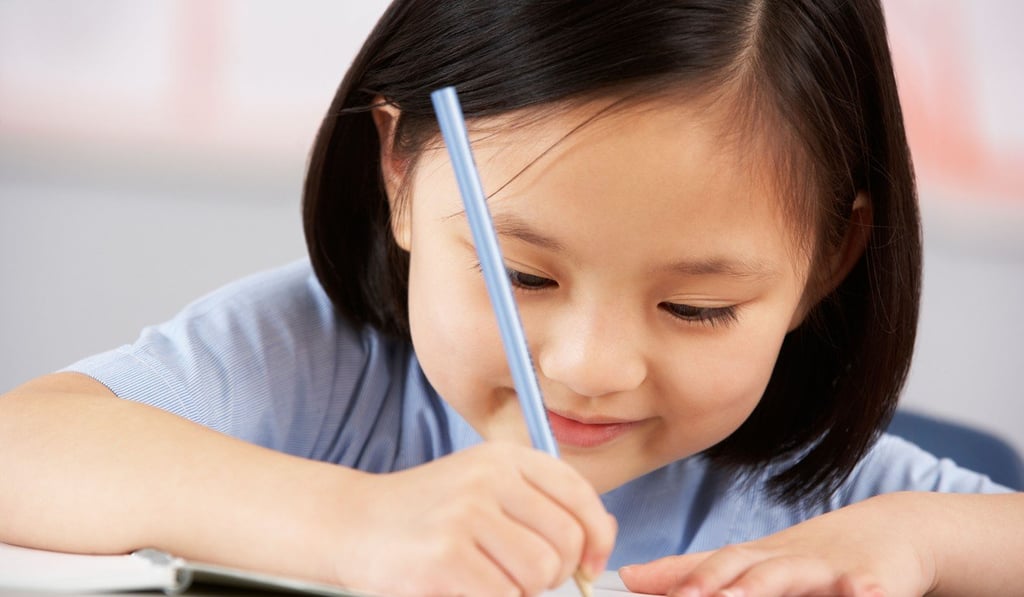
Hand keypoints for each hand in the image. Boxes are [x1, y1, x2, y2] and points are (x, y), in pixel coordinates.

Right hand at [324, 442, 616, 595]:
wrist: (354, 522)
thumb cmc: (427, 512)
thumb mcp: (485, 486)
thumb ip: (540, 502)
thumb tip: (604, 533)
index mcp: (504, 457)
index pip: (579, 494)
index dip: (597, 535)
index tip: (590, 561)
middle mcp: (487, 478)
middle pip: (565, 541)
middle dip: (556, 571)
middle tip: (526, 577)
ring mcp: (464, 516)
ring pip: (539, 572)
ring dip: (523, 590)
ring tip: (492, 579)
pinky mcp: (444, 559)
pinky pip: (504, 596)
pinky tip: (466, 586)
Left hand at [619, 493, 934, 596]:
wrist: (893, 530)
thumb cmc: (811, 557)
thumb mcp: (752, 564)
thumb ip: (692, 572)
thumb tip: (629, 575)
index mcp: (756, 562)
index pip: (710, 566)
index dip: (676, 576)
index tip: (631, 580)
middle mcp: (786, 560)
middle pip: (746, 568)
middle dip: (712, 581)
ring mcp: (829, 568)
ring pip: (796, 575)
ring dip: (767, 583)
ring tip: (738, 595)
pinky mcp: (875, 578)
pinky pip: (869, 587)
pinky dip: (866, 589)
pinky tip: (861, 593)